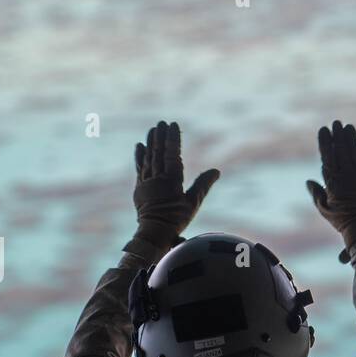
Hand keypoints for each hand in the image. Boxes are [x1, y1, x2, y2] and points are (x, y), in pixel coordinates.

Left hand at [132, 120, 218, 248]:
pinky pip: (139, 168)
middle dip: (161, 137)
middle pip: (159, 153)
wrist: (154, 233)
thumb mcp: (193, 203)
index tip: (173, 125)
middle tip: (162, 123)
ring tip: (152, 130)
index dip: (173, 139)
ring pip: (148, 158)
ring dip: (151, 143)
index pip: (172, 154)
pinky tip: (139, 146)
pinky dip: (139, 156)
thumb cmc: (177, 219)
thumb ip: (203, 185)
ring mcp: (146, 182)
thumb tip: (216, 171)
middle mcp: (157, 178)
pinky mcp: (139, 188)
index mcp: (171, 180)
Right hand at [306, 121, 355, 252]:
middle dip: (339, 135)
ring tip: (350, 127)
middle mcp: (348, 176)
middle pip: (343, 150)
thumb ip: (317, 193)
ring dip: (353, 138)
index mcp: (333, 181)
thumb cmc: (342, 220)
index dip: (326, 141)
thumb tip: (308, 181)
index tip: (324, 130)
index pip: (328, 156)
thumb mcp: (325, 209)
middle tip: (337, 123)